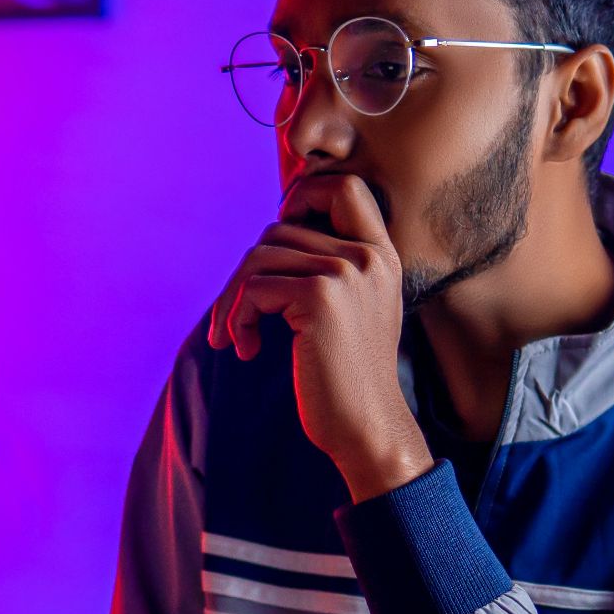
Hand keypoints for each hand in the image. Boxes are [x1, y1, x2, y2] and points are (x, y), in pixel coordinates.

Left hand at [207, 175, 432, 501]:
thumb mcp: (350, 312)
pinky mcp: (320, 297)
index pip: (345, 185)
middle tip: (235, 316)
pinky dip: (236, 318)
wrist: (365, 428)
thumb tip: (273, 234)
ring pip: (260, 255)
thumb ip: (328, 268)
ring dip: (232, 299)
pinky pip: (254, 287)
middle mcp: (369, 257)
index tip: (276, 246)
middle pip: (281, 226)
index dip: (302, 196)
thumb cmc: (346, 379)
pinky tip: (244, 349)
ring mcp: (347, 273)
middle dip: (246, 271)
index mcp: (381, 255)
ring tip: (234, 337)